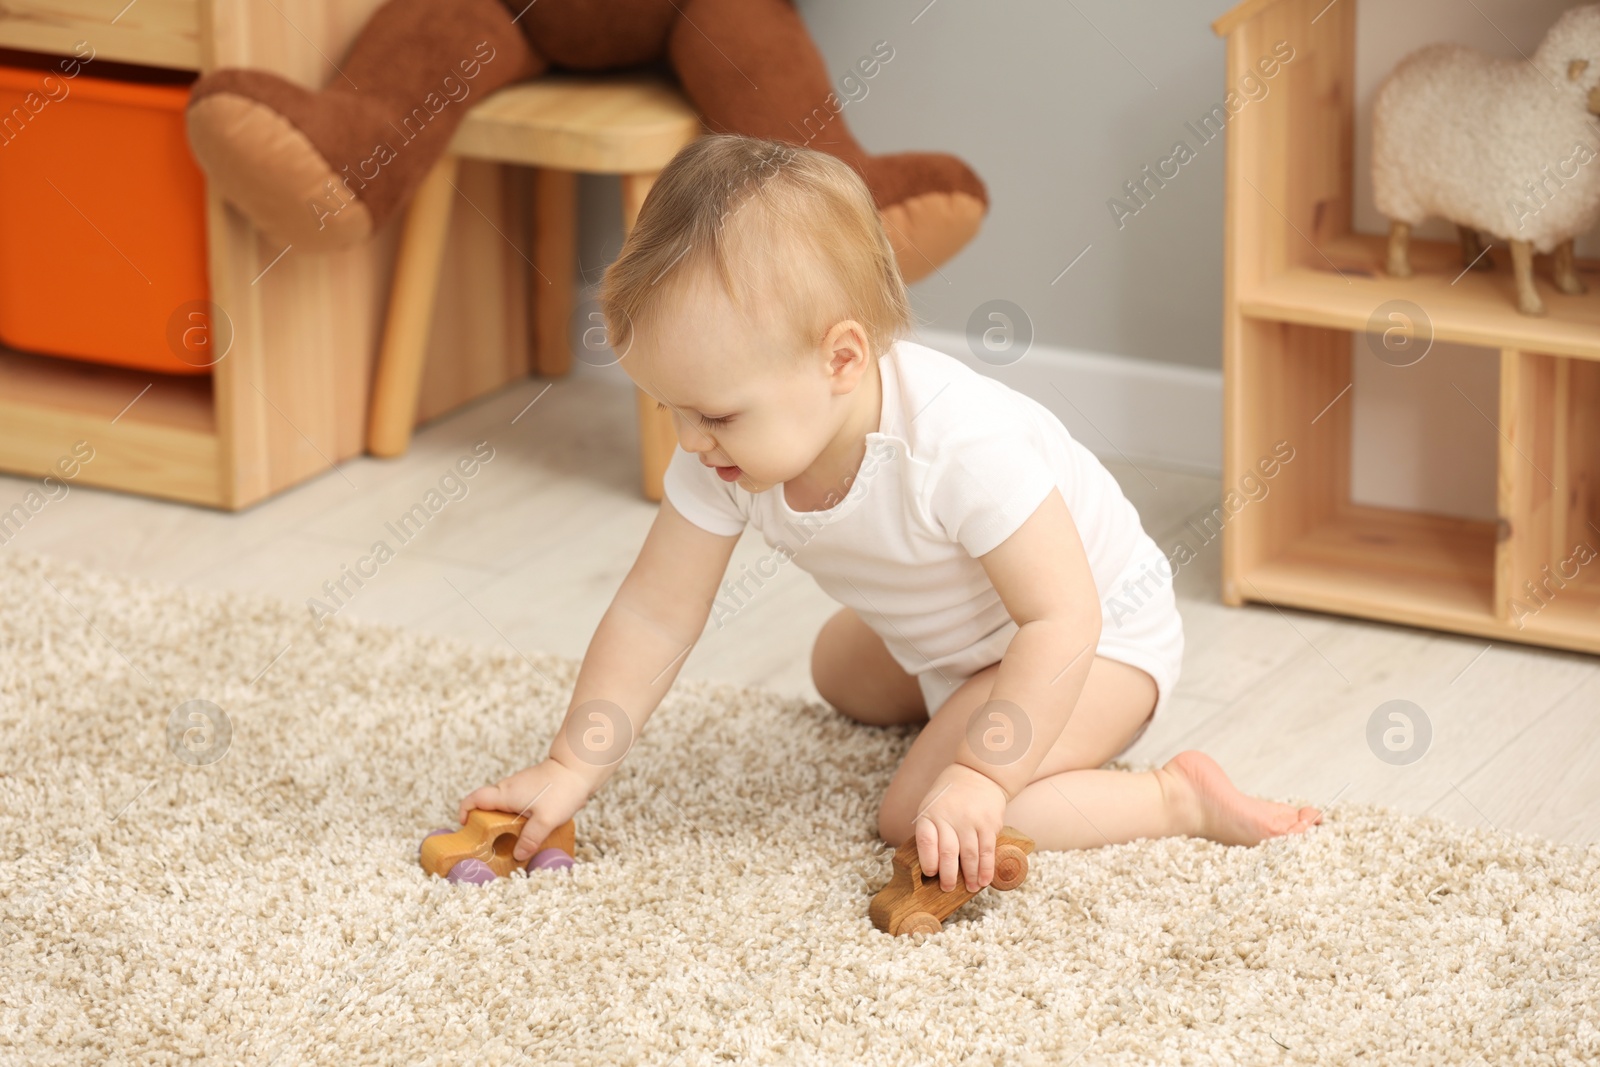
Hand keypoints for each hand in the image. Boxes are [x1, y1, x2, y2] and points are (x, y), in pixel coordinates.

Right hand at [457, 758, 593, 863]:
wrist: (579, 768)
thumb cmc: (561, 790)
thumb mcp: (546, 820)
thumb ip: (530, 839)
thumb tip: (517, 854)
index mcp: (505, 794)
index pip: (474, 799)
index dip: (464, 812)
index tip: (465, 826)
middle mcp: (509, 788)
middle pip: (487, 805)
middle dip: (485, 822)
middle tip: (490, 842)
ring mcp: (521, 786)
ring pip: (504, 805)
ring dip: (503, 820)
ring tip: (510, 840)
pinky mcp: (532, 788)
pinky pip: (517, 803)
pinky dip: (517, 816)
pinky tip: (528, 828)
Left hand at [913, 763, 1009, 892]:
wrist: (978, 773)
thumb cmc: (950, 796)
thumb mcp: (931, 806)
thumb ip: (930, 830)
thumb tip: (930, 864)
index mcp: (931, 814)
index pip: (926, 840)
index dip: (928, 860)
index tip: (930, 874)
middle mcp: (950, 817)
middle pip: (948, 852)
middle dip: (948, 876)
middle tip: (948, 889)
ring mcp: (971, 820)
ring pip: (970, 855)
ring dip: (970, 876)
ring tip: (970, 889)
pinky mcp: (989, 823)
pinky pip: (987, 850)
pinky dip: (986, 868)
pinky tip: (984, 880)